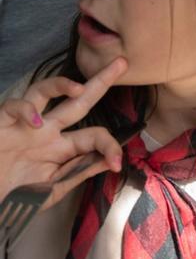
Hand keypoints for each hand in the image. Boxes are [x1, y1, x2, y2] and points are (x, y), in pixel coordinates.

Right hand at [0, 57, 127, 206]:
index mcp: (64, 146)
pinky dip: (24, 110)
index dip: (110, 146)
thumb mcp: (54, 188)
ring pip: (43, 91)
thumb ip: (80, 172)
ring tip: (79, 88)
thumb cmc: (18, 194)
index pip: (96, 135)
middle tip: (122, 63)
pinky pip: (13, 105)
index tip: (116, 165)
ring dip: (61, 84)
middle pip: (78, 101)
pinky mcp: (2, 123)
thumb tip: (112, 161)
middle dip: (100, 81)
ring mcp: (25, 124)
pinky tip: (35, 122)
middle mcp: (48, 130)